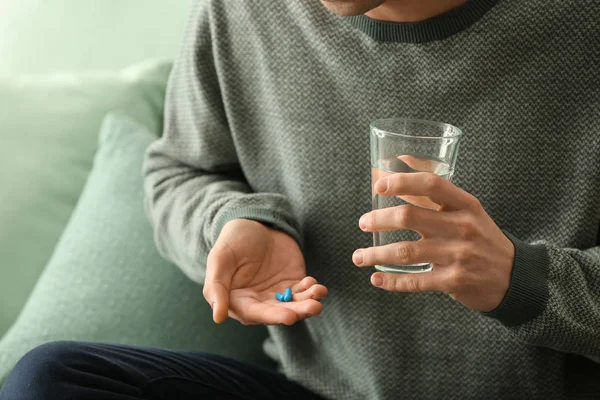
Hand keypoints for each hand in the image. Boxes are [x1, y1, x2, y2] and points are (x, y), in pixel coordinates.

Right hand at [204, 219, 326, 324]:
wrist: (253, 222)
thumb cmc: (232, 240)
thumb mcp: (220, 259)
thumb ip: (216, 287)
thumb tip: (218, 318)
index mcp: (237, 301)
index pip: (255, 314)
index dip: (273, 316)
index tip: (290, 317)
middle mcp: (258, 302)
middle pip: (279, 312)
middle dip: (297, 311)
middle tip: (313, 307)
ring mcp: (277, 294)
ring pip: (295, 304)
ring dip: (308, 302)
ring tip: (319, 293)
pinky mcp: (293, 283)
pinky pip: (304, 291)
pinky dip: (312, 290)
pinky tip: (316, 285)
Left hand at [353, 172, 514, 311]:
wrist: (513, 277)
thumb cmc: (480, 236)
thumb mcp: (465, 209)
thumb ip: (433, 190)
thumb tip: (400, 160)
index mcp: (465, 204)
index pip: (431, 184)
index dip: (402, 182)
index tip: (378, 185)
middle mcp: (462, 227)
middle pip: (410, 217)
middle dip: (379, 219)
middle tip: (362, 223)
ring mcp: (458, 255)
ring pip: (406, 252)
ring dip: (376, 254)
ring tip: (358, 256)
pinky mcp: (453, 281)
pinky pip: (415, 281)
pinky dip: (392, 281)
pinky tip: (376, 278)